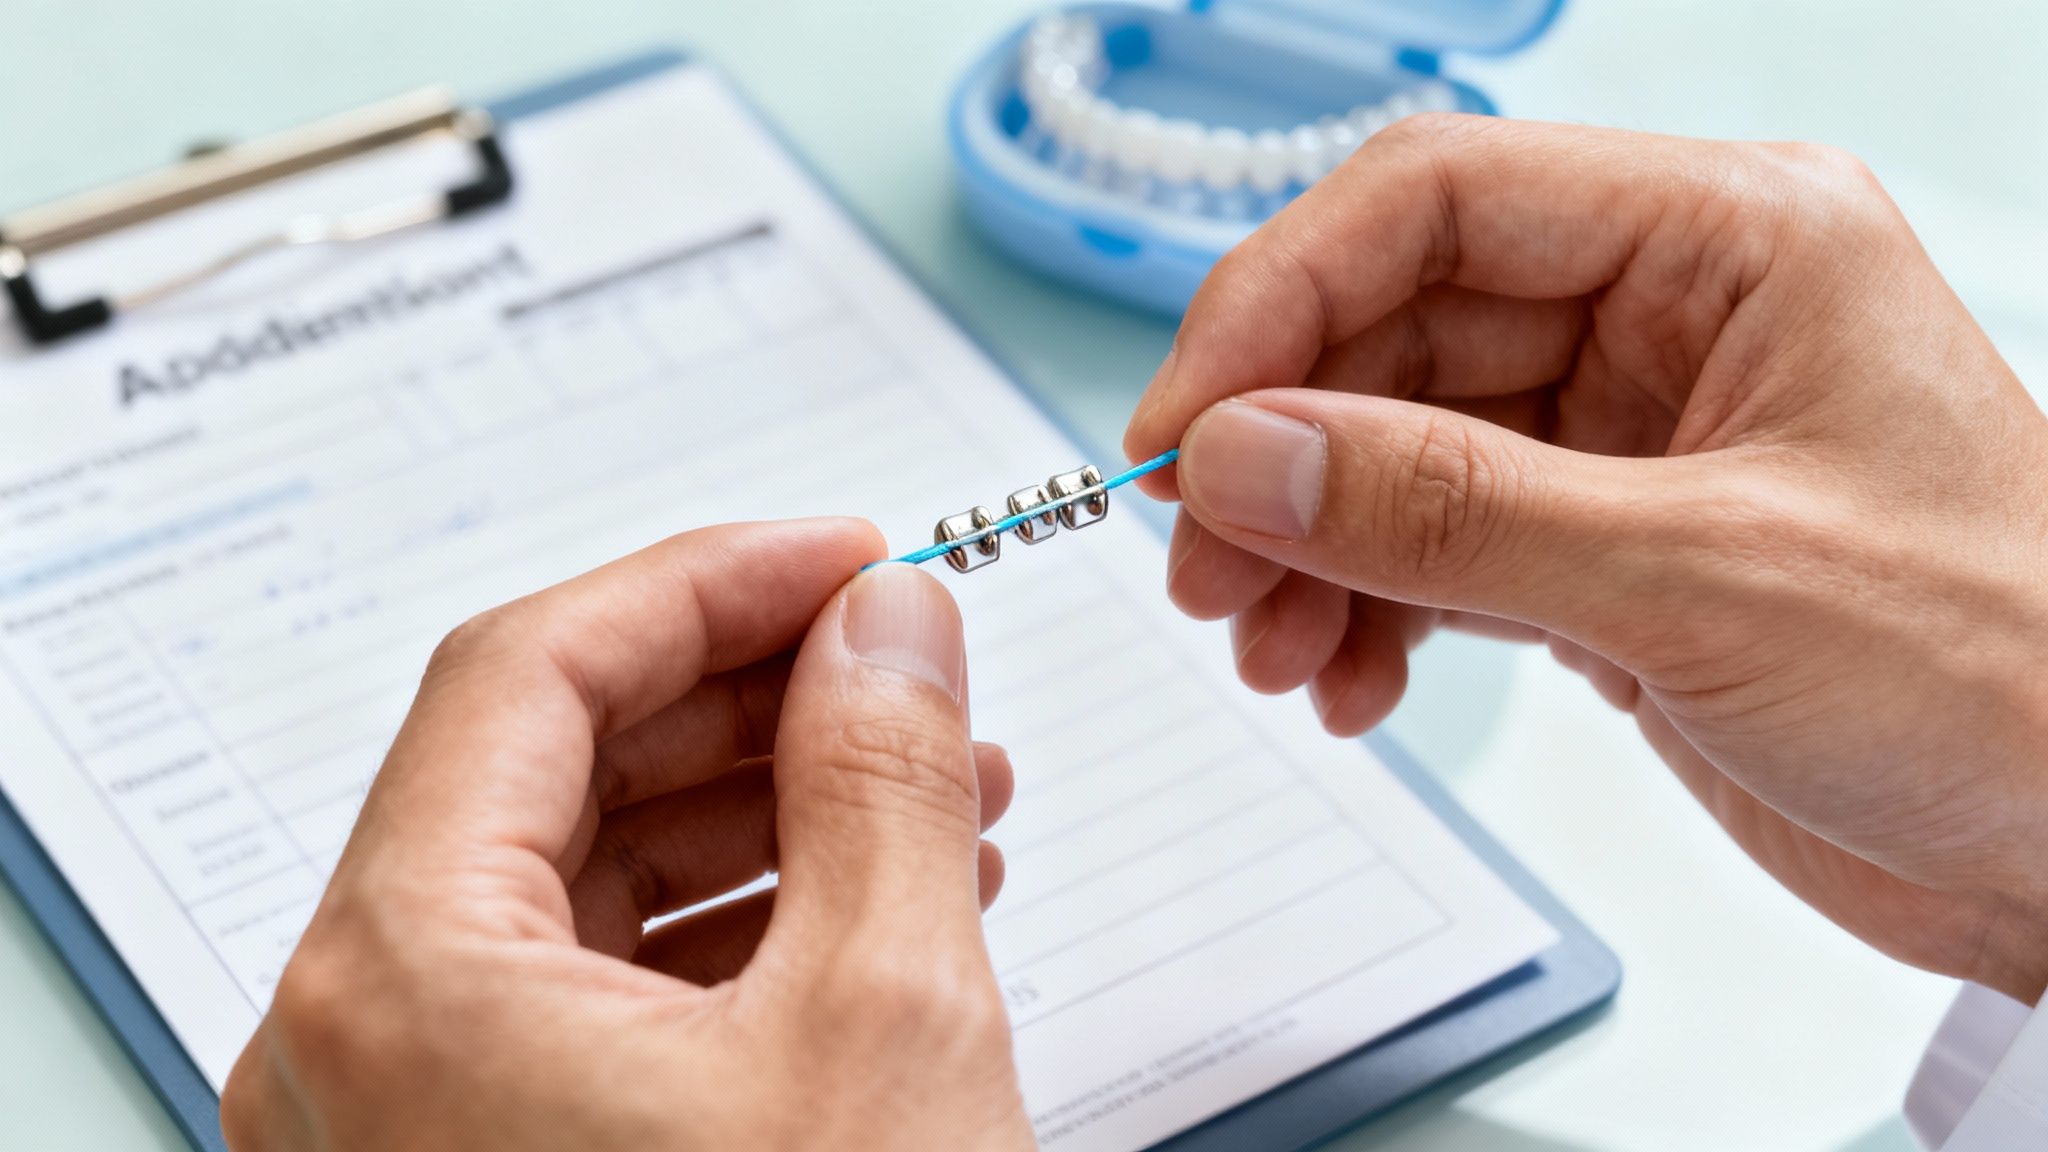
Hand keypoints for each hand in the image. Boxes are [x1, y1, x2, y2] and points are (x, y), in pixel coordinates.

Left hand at [221, 520, 1033, 1150]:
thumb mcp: (888, 1020)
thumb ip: (881, 778)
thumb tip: (889, 624)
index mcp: (403, 975)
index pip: (531, 670)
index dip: (709, 582)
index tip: (848, 553)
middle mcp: (364, 1043)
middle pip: (549, 767)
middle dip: (754, 699)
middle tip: (904, 662)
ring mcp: (418, 1121)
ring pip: (585, 883)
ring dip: (766, 810)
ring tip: (935, 786)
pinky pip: (604, 993)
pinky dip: (743, 927)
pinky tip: (878, 905)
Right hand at [1124, 116, 2047, 1003]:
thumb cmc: (2004, 677)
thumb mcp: (1703, 583)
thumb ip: (1449, 511)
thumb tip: (1243, 457)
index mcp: (1730, 237)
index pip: (1433, 201)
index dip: (1277, 303)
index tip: (1184, 431)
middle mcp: (1671, 312)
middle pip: (1393, 329)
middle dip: (1283, 458)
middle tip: (1205, 573)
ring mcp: (1631, 430)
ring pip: (1395, 446)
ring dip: (1311, 550)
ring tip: (1274, 654)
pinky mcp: (1607, 542)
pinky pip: (1436, 543)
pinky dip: (1371, 611)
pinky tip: (1353, 682)